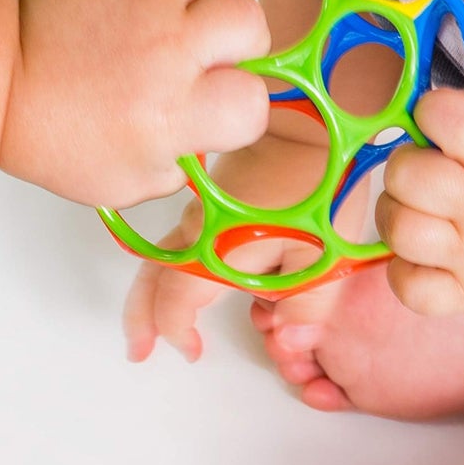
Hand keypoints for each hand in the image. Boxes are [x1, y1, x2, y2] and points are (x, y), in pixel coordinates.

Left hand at [0, 0, 270, 208]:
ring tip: (176, 29)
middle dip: (240, 44)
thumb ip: (179, 168)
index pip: (253, 103)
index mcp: (175, 113)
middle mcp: (172, 50)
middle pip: (252, 23)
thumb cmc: (57, 137)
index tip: (217, 110)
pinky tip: (145, 6)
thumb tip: (205, 142)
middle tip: (210, 58)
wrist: (4, 83)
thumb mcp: (126, 184)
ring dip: (206, 7)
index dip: (240, 111)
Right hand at [122, 131, 359, 360]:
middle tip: (137, 351)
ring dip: (148, 295)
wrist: (311, 113)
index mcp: (218, 252)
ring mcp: (200, 212)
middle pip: (151, 281)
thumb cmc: (321, 181)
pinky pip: (179, 240)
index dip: (176, 332)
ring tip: (146, 327)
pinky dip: (170, 269)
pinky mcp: (210, 198)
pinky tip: (185, 283)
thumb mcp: (326, 251)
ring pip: (159, 259)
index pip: (175, 302)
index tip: (193, 351)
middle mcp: (198, 233)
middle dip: (139, 319)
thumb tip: (289, 342)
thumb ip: (308, 306)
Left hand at [376, 88, 463, 315]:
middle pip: (407, 180)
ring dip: (396, 216)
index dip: (430, 110)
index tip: (436, 116)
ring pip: (399, 234)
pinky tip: (422, 255)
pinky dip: (405, 272)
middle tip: (422, 171)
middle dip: (404, 166)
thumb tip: (426, 104)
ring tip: (417, 212)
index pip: (446, 118)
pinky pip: (411, 290)